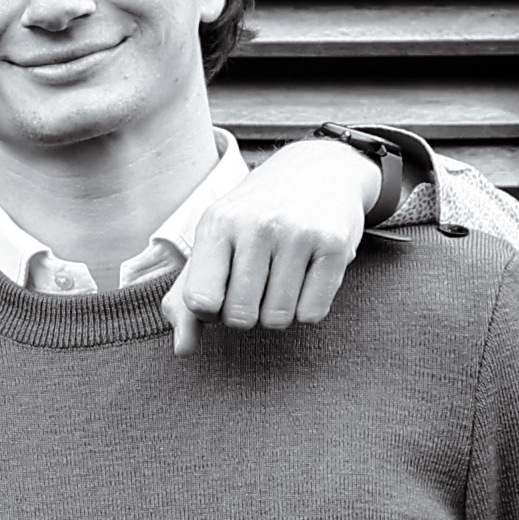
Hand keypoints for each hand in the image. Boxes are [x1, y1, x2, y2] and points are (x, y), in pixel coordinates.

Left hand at [173, 136, 390, 351]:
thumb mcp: (213, 243)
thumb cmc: (255, 218)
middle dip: (246, 313)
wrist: (319, 169)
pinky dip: (308, 308)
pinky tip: (307, 277)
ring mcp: (300, 233)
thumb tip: (183, 350)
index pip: (200, 301)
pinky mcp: (336, 245)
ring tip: (281, 278)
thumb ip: (185, 298)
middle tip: (256, 284)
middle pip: (240, 317)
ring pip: (278, 319)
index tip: (221, 293)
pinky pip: (312, 313)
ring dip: (277, 312)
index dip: (210, 311)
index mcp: (218, 223)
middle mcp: (258, 225)